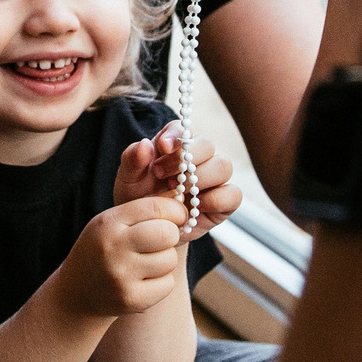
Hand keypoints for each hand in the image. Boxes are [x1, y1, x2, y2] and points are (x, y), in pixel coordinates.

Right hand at [62, 197, 188, 317]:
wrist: (76, 293)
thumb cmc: (102, 250)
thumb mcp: (112, 223)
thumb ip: (142, 211)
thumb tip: (182, 200)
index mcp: (108, 222)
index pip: (155, 207)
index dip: (175, 210)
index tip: (178, 216)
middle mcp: (113, 246)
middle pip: (167, 233)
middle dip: (172, 235)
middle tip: (162, 241)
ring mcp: (121, 275)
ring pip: (169, 260)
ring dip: (165, 261)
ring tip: (146, 263)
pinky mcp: (132, 299)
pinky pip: (168, 284)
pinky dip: (162, 282)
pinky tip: (144, 282)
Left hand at [114, 126, 242, 238]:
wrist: (148, 233)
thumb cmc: (138, 201)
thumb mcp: (128, 181)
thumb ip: (132, 160)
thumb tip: (145, 143)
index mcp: (174, 146)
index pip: (182, 128)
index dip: (175, 135)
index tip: (163, 147)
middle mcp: (197, 158)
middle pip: (207, 144)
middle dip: (186, 159)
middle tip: (162, 176)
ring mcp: (213, 180)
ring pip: (223, 166)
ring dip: (201, 177)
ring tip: (178, 192)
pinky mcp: (223, 203)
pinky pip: (233, 194)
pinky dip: (216, 199)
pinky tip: (196, 208)